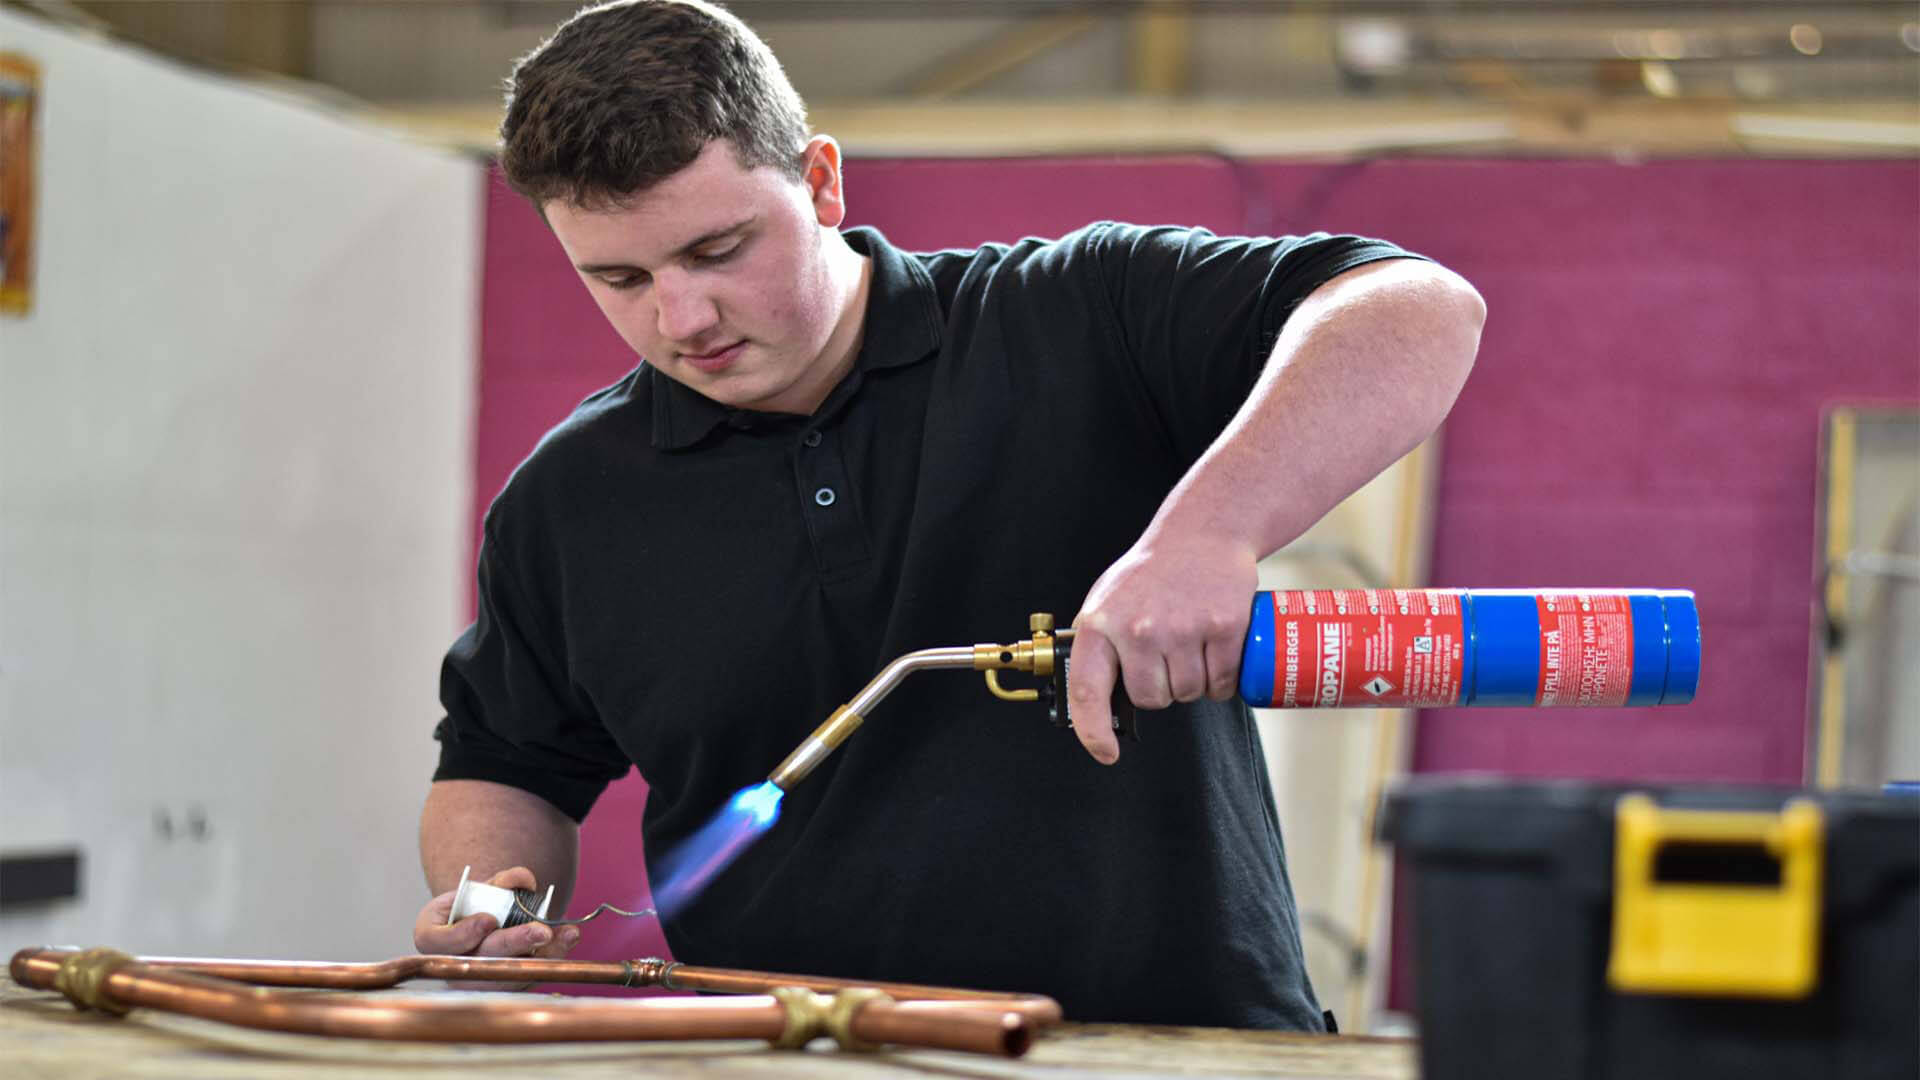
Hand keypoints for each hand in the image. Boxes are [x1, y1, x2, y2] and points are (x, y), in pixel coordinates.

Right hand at [411, 866, 580, 986]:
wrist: (478, 919)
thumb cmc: (471, 903)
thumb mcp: (477, 886)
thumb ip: (498, 882)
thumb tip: (523, 879)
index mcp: (431, 937)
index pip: (439, 942)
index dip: (464, 934)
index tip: (488, 920)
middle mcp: (450, 965)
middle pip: (480, 961)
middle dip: (512, 944)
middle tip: (539, 931)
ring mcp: (477, 980)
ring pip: (508, 974)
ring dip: (541, 954)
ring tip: (565, 934)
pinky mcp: (504, 984)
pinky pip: (528, 976)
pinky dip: (551, 956)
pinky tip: (568, 938)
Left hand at [1069, 531, 1258, 763]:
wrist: (1203, 532)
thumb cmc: (1153, 570)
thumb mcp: (1108, 599)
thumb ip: (1097, 644)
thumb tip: (1087, 697)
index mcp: (1101, 624)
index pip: (1087, 691)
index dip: (1092, 731)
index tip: (1105, 752)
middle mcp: (1138, 628)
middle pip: (1151, 698)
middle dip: (1162, 687)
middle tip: (1168, 654)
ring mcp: (1182, 628)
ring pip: (1189, 693)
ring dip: (1194, 683)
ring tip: (1192, 645)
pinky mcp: (1222, 626)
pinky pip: (1222, 683)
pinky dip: (1223, 680)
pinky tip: (1217, 652)